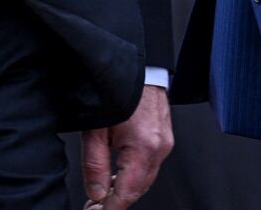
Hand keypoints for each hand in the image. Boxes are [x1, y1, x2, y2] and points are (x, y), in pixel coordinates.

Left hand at [79, 85, 172, 209]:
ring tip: (103, 194)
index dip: (110, 208)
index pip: (128, 193)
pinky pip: (151, 165)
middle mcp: (160, 147)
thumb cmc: (116, 90)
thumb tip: (97, 193)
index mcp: (144, 147)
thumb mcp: (95, 129)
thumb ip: (95, 165)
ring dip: (126, 190)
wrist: (135, 65)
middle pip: (139, 189)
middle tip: (94, 207)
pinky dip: (135, 175)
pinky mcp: (165, 135)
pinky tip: (119, 177)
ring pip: (146, 179)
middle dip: (117, 202)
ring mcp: (166, 141)